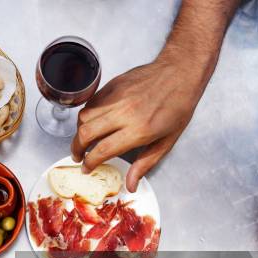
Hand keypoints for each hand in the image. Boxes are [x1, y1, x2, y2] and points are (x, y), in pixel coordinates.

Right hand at [71, 56, 206, 191]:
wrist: (180, 73)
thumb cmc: (178, 106)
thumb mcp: (167, 141)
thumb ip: (145, 163)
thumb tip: (130, 185)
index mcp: (139, 130)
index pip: (102, 150)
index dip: (90, 162)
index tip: (87, 168)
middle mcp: (124, 113)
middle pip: (86, 133)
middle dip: (77, 149)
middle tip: (78, 156)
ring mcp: (116, 97)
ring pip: (84, 117)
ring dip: (80, 131)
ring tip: (84, 139)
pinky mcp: (112, 86)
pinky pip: (90, 103)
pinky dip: (86, 115)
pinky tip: (92, 122)